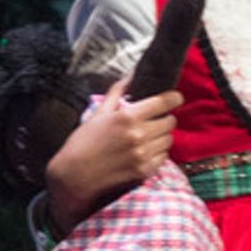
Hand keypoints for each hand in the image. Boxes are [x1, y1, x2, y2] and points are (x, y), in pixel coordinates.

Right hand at [44, 77, 180, 231]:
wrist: (74, 175)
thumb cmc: (83, 142)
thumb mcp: (99, 112)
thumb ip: (118, 91)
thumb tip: (132, 75)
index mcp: (128, 116)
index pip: (165, 102)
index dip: (174, 98)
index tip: (175, 98)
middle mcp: (139, 135)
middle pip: (170, 121)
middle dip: (165, 118)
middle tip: (155, 120)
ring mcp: (143, 154)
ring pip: (169, 140)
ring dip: (162, 136)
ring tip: (148, 137)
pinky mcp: (144, 171)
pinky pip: (163, 157)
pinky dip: (158, 153)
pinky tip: (145, 151)